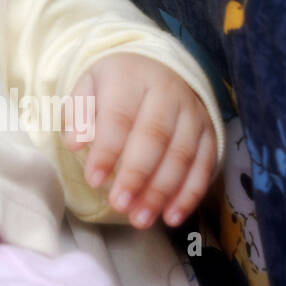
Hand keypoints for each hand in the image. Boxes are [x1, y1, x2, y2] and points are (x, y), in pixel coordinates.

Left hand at [63, 52, 217, 228]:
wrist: (158, 66)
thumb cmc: (116, 84)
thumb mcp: (89, 85)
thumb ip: (78, 112)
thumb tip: (74, 143)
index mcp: (130, 77)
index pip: (119, 117)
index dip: (107, 151)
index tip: (93, 180)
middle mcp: (167, 93)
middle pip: (154, 137)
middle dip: (136, 176)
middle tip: (119, 205)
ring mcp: (193, 113)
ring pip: (181, 155)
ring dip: (162, 192)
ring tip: (140, 218)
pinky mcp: (210, 132)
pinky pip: (204, 166)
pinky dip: (189, 195)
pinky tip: (172, 217)